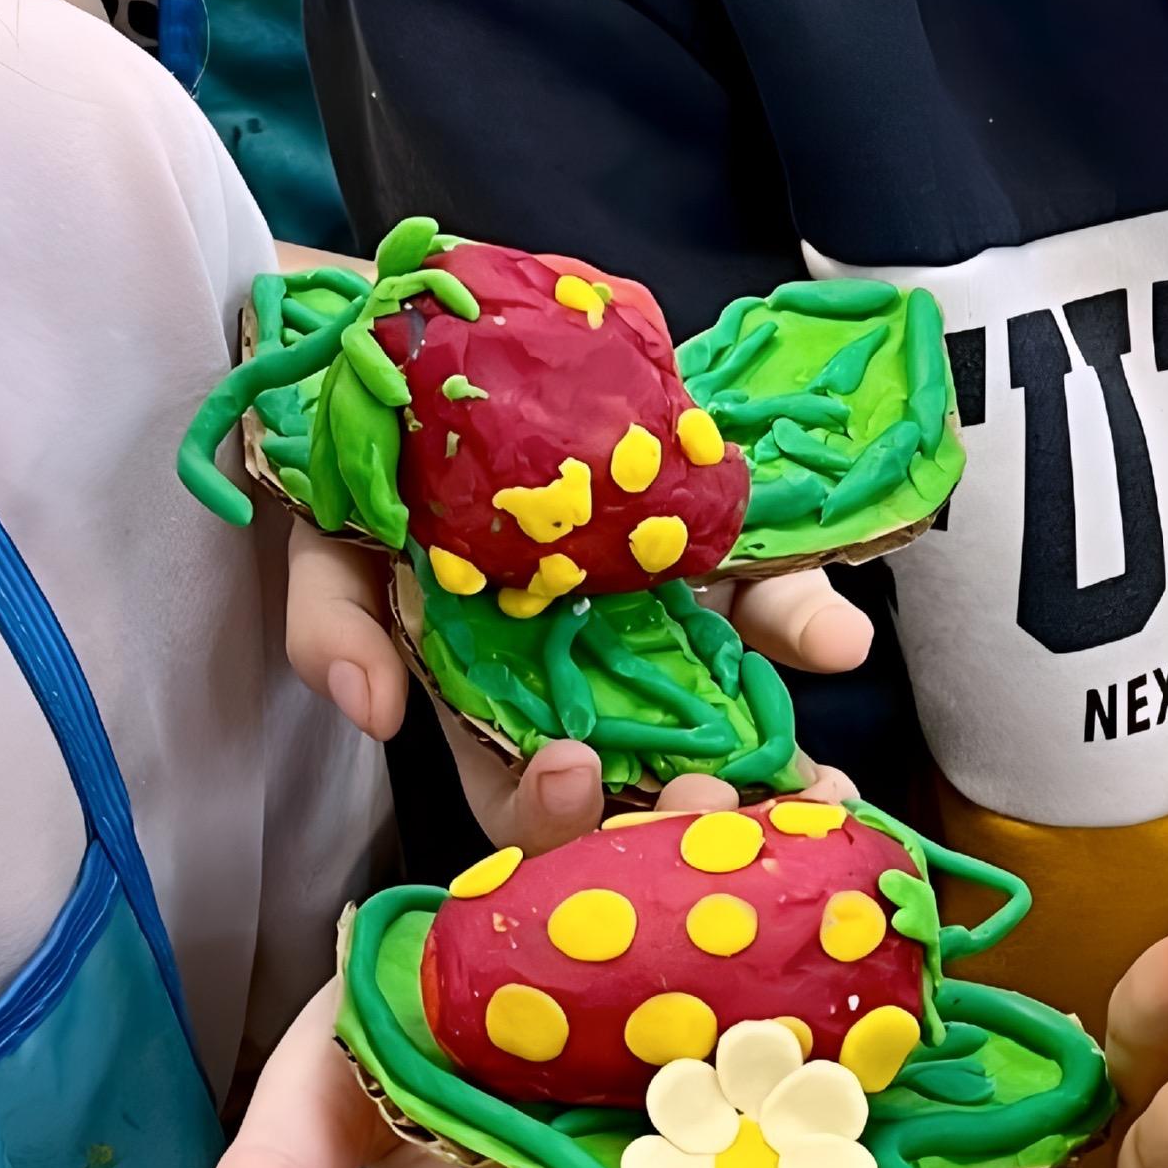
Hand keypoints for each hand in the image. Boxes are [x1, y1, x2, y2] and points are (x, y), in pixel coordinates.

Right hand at [286, 517, 873, 847]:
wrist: (429, 346)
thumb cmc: (368, 467)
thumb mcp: (326, 542)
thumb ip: (332, 627)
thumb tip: (370, 711)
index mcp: (492, 710)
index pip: (523, 805)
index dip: (549, 817)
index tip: (573, 772)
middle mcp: (581, 687)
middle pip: (638, 795)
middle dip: (683, 821)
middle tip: (716, 807)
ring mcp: (651, 629)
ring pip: (721, 730)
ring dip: (774, 771)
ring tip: (817, 789)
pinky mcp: (708, 560)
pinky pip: (765, 607)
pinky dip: (807, 626)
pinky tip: (841, 642)